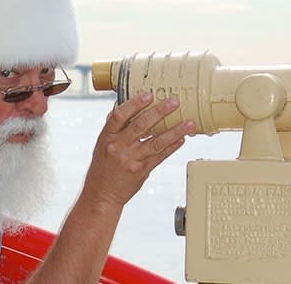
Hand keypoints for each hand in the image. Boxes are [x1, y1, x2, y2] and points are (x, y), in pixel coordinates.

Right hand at [83, 92, 193, 209]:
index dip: (135, 104)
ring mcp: (131, 160)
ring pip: (155, 141)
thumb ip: (112, 128)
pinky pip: (160, 156)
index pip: (120, 116)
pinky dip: (172, 147)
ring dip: (175, 131)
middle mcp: (118, 147)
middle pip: (141, 125)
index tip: (148, 95)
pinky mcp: (142, 171)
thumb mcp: (101, 145)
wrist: (102, 194)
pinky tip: (182, 139)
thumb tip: (119, 109)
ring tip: (189, 123)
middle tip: (174, 102)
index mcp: (106, 137)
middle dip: (159, 112)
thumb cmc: (102, 167)